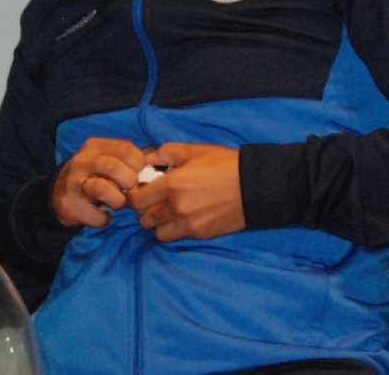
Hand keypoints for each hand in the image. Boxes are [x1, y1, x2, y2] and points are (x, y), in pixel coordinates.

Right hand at [52, 137, 145, 228]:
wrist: (58, 194)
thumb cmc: (93, 174)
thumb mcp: (106, 158)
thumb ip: (130, 158)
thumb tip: (157, 159)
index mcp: (94, 146)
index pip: (124, 148)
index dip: (139, 163)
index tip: (139, 173)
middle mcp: (81, 161)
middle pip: (113, 166)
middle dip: (129, 181)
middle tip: (130, 189)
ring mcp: (73, 183)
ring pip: (103, 188)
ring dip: (117, 200)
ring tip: (117, 203)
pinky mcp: (69, 204)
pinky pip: (96, 215)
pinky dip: (105, 219)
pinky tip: (104, 215)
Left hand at [126, 142, 244, 241]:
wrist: (255, 187)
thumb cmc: (224, 164)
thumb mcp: (194, 150)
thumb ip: (165, 153)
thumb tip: (145, 158)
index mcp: (171, 184)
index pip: (136, 199)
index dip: (134, 194)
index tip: (141, 189)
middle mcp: (175, 207)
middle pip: (143, 218)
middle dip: (144, 208)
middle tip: (153, 199)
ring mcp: (187, 224)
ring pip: (156, 231)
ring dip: (157, 222)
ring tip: (166, 210)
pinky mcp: (199, 234)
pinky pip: (173, 237)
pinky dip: (171, 230)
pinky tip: (180, 218)